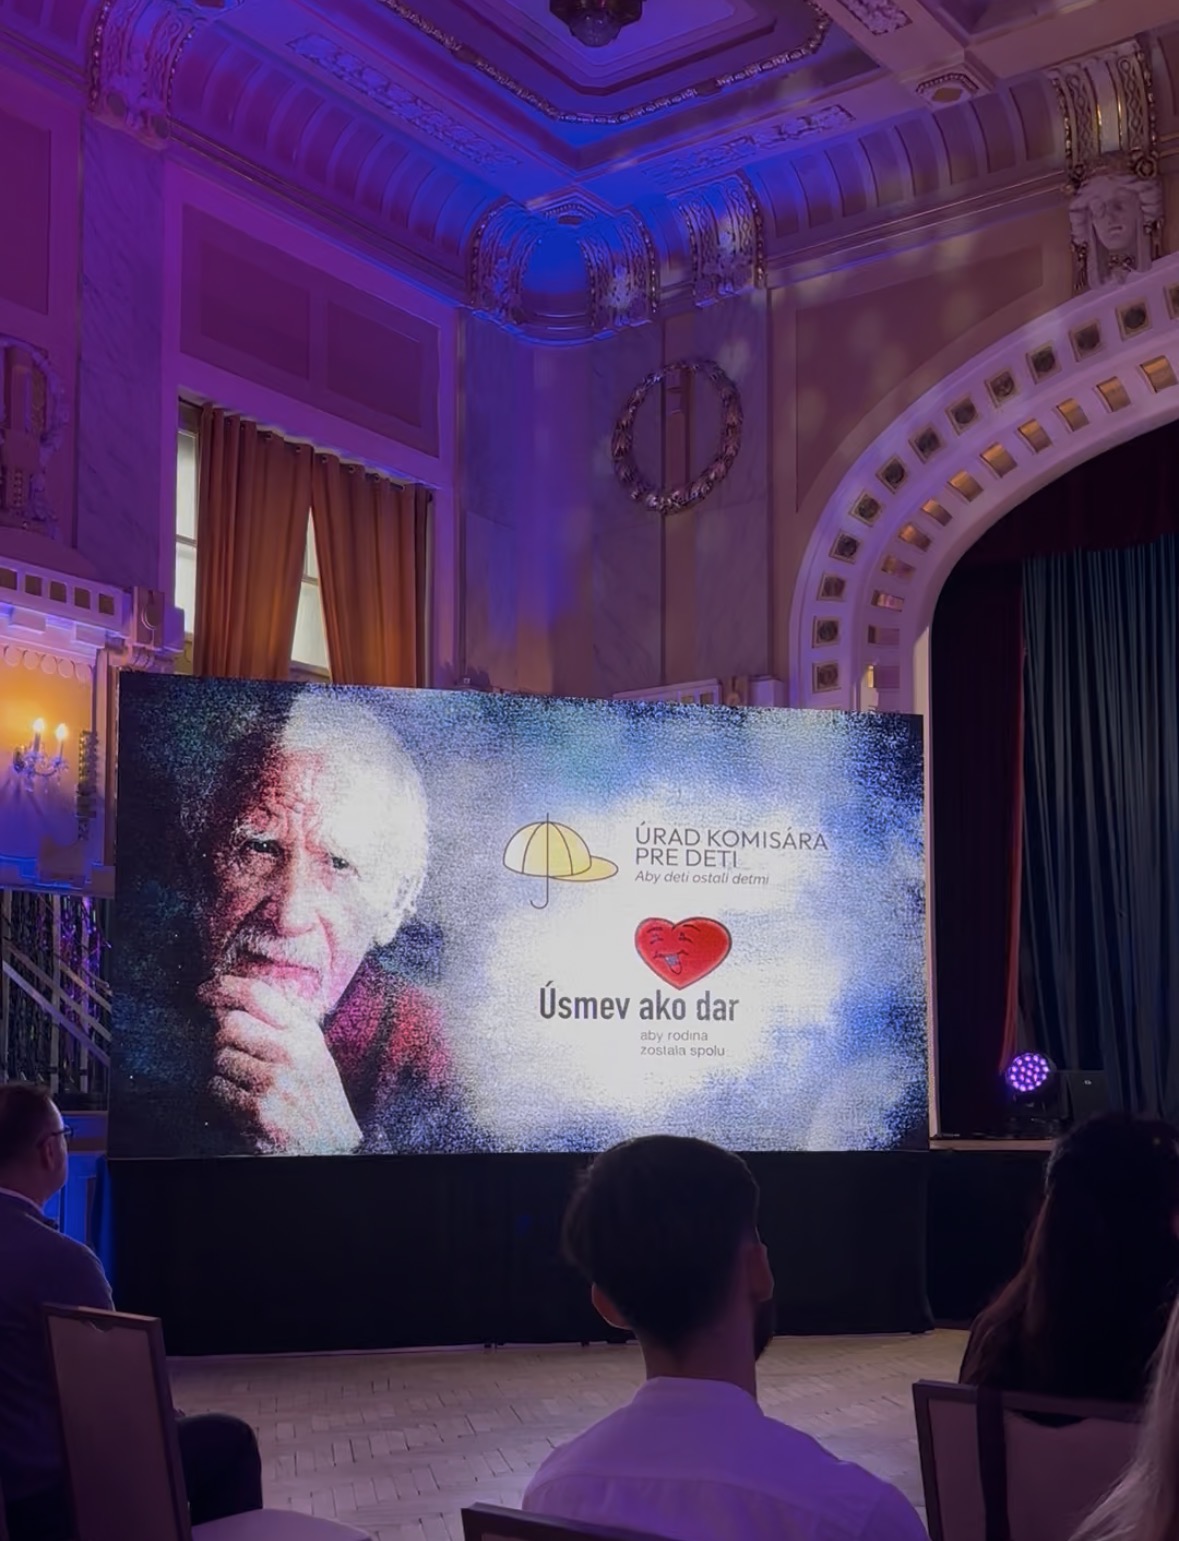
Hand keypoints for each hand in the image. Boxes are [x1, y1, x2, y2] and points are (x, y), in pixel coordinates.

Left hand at [199, 976, 361, 1154]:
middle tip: (233, 1052)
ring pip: (220, 1058)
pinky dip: (222, 1095)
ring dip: (225, 1071)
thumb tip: (228, 1003)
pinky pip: (216, 1088)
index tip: (205, 990)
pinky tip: (243, 1102)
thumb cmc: (316, 1099)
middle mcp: (291, 1053)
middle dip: (222, 1038)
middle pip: (229, 1024)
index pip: (257, 994)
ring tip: (248, 1084)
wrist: (330, 1147)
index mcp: (306, 1034)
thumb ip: (281, 1025)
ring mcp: (274, 1082)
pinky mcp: (258, 1111)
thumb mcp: (313, 1053)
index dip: (223, 987)